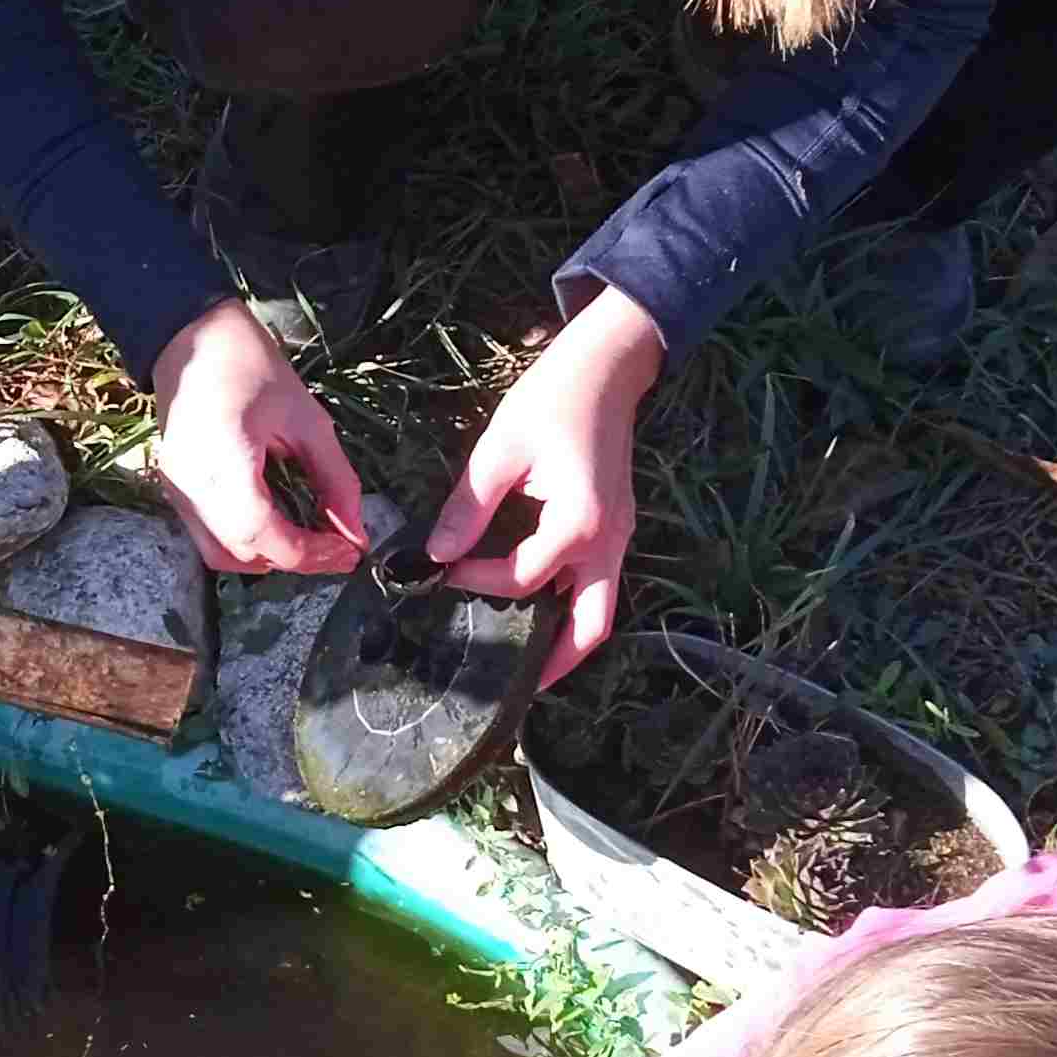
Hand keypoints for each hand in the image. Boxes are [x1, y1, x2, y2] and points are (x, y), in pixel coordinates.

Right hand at [150, 299, 365, 577]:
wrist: (192, 337)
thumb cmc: (252, 365)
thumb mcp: (308, 420)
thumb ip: (335, 481)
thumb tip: (356, 535)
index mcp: (223, 461)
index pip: (264, 535)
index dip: (311, 554)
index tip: (350, 550)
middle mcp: (190, 486)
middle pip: (243, 554)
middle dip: (295, 560)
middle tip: (338, 548)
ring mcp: (175, 491)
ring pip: (222, 555)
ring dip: (270, 557)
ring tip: (311, 539)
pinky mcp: (173, 491)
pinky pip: (209, 537)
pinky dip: (248, 542)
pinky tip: (280, 524)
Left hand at [430, 285, 665, 683]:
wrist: (606, 368)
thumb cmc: (551, 399)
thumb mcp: (499, 449)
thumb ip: (468, 507)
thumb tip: (436, 555)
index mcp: (579, 522)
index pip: (522, 577)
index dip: (476, 579)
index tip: (439, 570)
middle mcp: (609, 541)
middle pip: (591, 625)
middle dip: (555, 663)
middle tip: (511, 688)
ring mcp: (620, 537)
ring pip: (601, 610)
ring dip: (567, 641)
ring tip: (525, 664)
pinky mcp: (618, 528)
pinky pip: (599, 584)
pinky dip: (572, 607)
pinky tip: (539, 612)